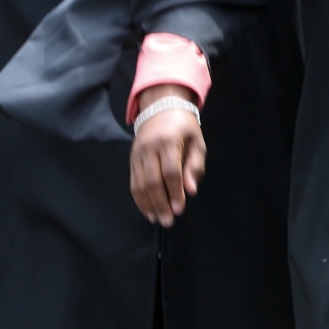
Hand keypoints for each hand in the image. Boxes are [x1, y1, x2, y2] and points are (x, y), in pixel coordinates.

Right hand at [130, 85, 205, 225]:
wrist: (161, 107)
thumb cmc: (184, 126)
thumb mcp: (197, 141)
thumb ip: (194, 166)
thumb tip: (191, 191)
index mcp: (169, 142)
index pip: (170, 172)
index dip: (175, 192)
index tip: (179, 209)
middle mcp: (150, 148)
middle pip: (152, 181)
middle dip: (160, 203)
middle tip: (168, 221)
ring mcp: (137, 154)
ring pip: (139, 184)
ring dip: (148, 205)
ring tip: (158, 219)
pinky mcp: (131, 159)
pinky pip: (133, 182)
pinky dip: (139, 199)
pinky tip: (147, 210)